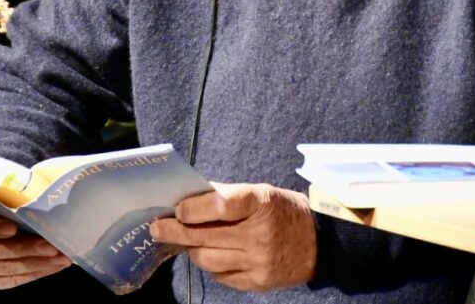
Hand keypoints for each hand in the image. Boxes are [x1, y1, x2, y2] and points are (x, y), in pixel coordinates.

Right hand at [0, 194, 71, 288]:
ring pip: (1, 268)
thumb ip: (2, 189)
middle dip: (24, 249)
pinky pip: (5, 280)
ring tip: (57, 258)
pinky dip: (30, 274)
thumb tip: (32, 185)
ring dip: (33, 264)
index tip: (13, 227)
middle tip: (50, 246)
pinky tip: (49, 267)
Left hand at [149, 182, 316, 290]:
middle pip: (206, 236)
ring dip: (191, 249)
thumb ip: (225, 195)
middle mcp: (260, 234)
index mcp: (261, 203)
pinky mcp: (258, 282)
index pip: (222, 205)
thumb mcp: (259, 192)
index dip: (195, 209)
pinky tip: (211, 254)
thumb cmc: (280, 210)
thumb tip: (185, 198)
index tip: (178, 209)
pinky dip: (212, 264)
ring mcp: (259, 262)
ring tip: (184, 241)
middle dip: (174, 232)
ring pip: (207, 259)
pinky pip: (221, 276)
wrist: (319, 242)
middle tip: (156, 228)